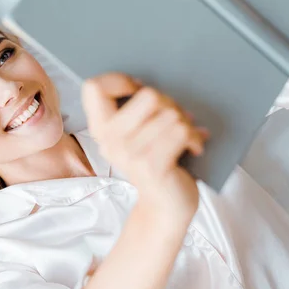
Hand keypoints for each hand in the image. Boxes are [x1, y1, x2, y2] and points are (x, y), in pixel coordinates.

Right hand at [82, 73, 206, 218]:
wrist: (165, 207)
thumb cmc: (155, 162)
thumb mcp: (134, 135)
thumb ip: (132, 111)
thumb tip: (151, 84)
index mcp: (100, 129)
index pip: (94, 87)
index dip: (120, 80)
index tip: (138, 91)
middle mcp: (109, 141)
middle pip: (148, 95)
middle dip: (169, 103)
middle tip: (174, 119)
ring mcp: (129, 155)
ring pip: (171, 114)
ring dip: (186, 123)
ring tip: (185, 136)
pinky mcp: (152, 167)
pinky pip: (180, 132)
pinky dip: (194, 137)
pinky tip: (193, 147)